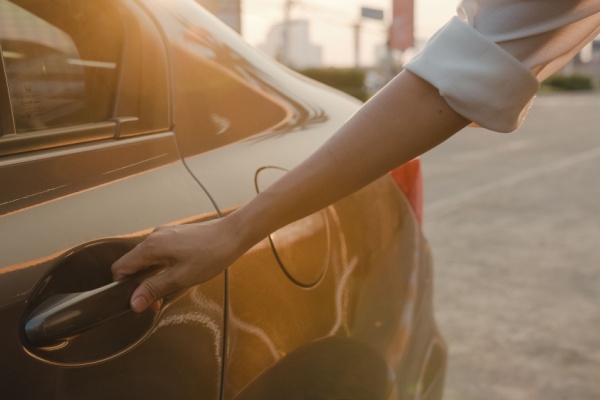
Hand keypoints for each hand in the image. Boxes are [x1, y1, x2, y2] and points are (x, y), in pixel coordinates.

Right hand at [112, 220, 241, 312]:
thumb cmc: (211, 254)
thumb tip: (133, 302)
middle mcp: (154, 237)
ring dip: (151, 277)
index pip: (120, 268)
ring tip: (168, 291)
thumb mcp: (181, 278)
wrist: (233, 235)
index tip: (137, 301)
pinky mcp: (175, 235)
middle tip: (155, 302)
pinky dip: (161, 267)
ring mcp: (164, 234)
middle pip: (133, 264)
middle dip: (139, 285)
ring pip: (146, 259)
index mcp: (151, 246)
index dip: (123, 287)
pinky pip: (159, 253)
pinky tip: (175, 276)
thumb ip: (154, 289)